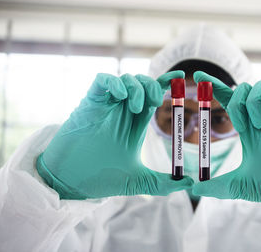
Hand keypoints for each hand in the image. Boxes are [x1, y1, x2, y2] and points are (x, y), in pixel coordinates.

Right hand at [37, 71, 192, 198]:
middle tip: (156, 101)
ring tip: (137, 107)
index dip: (166, 84)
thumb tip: (189, 184)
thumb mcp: (138, 181)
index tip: (180, 76)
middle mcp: (122, 111)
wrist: (71, 181)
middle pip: (142, 83)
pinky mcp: (90, 102)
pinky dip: (115, 83)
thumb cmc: (101, 178)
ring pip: (125, 79)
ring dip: (136, 87)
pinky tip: (121, 97)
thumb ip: (162, 183)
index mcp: (135, 123)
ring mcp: (106, 105)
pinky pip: (103, 80)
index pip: (154, 97)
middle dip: (153, 85)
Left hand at [192, 71, 260, 208]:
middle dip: (237, 101)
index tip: (199, 75)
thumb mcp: (243, 185)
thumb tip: (193, 189)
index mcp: (249, 129)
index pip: (229, 101)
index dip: (214, 87)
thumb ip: (219, 186)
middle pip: (243, 89)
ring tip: (260, 124)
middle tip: (243, 125)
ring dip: (254, 101)